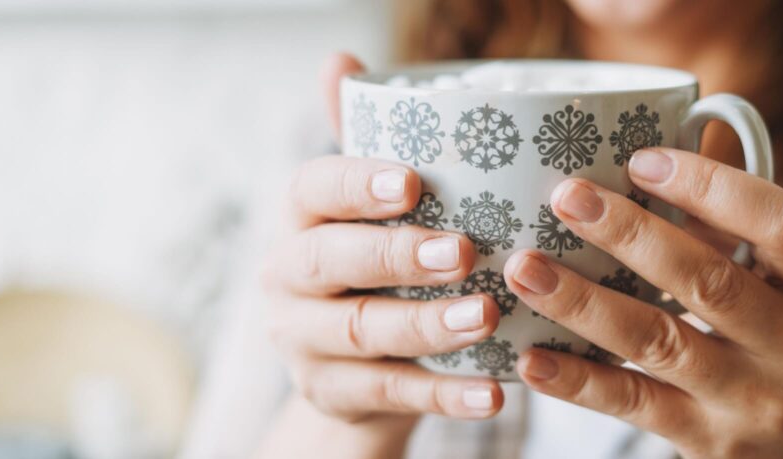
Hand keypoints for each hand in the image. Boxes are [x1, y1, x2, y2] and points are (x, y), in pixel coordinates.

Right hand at [261, 54, 503, 456]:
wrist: (349, 368)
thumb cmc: (370, 267)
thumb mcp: (361, 208)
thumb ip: (359, 142)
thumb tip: (341, 59)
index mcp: (300, 219)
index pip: (312, 190)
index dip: (356, 184)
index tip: (413, 182)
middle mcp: (288, 278)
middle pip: (329, 261)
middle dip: (396, 255)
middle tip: (464, 251)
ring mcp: (302, 342)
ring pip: (360, 332)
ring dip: (426, 325)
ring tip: (487, 316)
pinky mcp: (332, 394)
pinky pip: (389, 395)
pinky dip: (444, 395)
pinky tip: (495, 391)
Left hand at [504, 148, 782, 457]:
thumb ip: (738, 227)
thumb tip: (671, 138)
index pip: (780, 222)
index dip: (711, 185)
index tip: (640, 158)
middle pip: (708, 281)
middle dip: (630, 235)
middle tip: (565, 196)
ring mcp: (751, 399)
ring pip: (658, 342)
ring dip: (583, 302)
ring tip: (524, 268)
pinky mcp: (706, 440)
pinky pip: (632, 404)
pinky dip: (577, 380)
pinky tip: (530, 355)